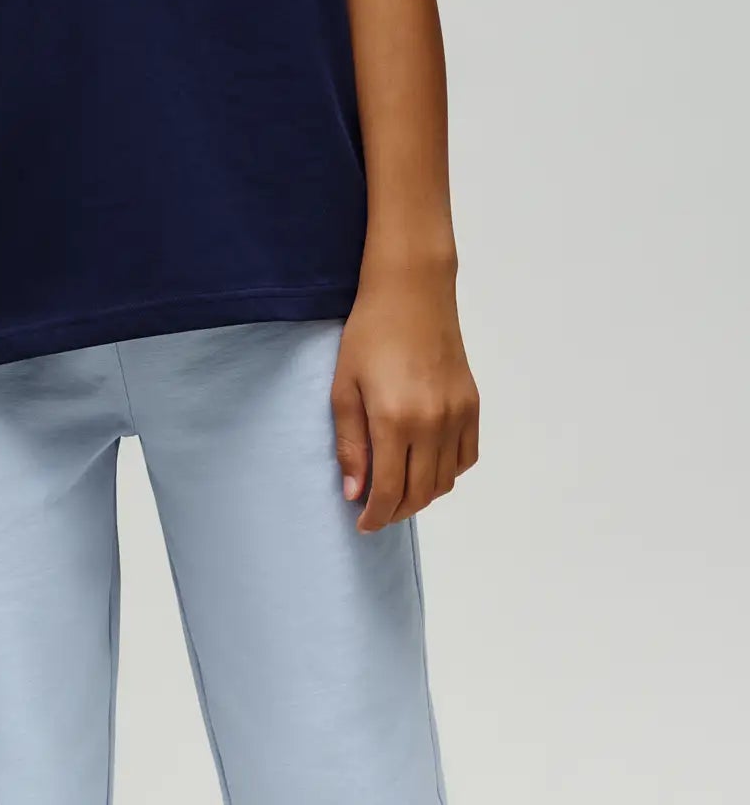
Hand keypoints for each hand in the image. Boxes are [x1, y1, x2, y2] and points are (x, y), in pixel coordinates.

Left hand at [330, 263, 479, 532]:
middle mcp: (432, 424)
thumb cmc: (369, 334)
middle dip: (397, 511)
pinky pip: (466, 458)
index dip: (376, 516)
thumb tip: (354, 492)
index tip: (363, 524)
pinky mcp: (472, 405)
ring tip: (399, 490)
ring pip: (445, 481)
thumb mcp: (344, 387)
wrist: (412, 293)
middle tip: (377, 512)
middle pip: (420, 493)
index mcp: (394, 420)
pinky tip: (427, 465)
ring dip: (422, 495)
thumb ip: (350, 444)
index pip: (390, 491)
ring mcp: (457, 415)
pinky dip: (448, 472)